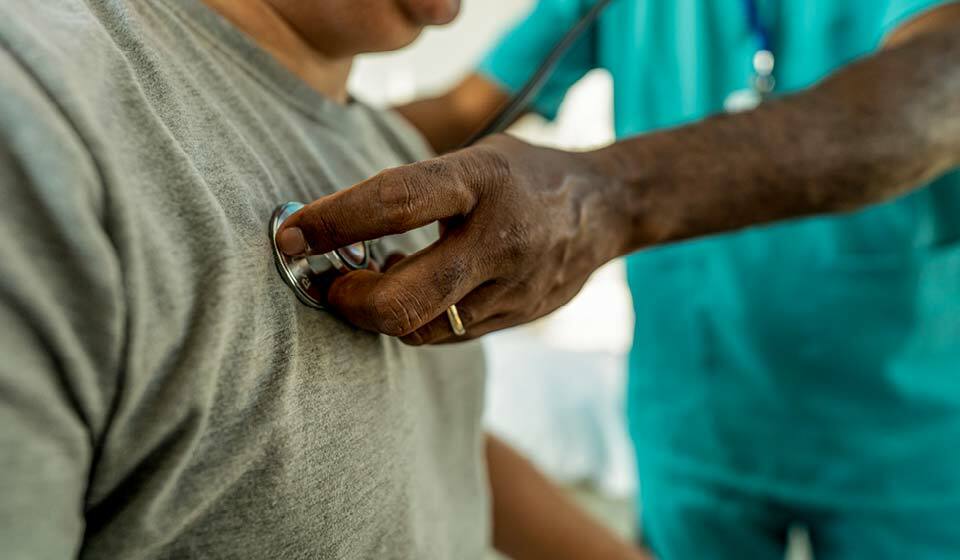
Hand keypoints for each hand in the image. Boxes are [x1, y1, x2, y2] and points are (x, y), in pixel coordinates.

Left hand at [275, 134, 633, 343]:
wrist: (606, 209)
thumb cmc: (523, 175)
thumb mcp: (474, 159)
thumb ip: (417, 191)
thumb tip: (338, 230)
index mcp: (483, 180)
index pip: (395, 201)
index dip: (333, 222)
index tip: (290, 235)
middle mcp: (500, 238)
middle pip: (406, 298)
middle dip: (352, 301)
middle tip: (330, 283)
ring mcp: (512, 286)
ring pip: (422, 327)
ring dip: (379, 314)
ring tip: (367, 285)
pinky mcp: (517, 317)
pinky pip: (447, 334)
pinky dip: (415, 319)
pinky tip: (410, 294)